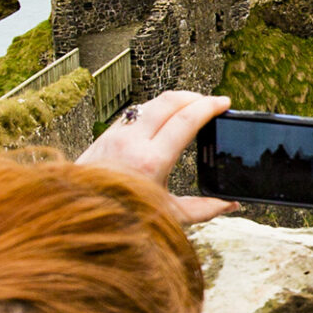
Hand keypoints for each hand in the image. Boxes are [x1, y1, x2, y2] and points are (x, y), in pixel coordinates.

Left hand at [75, 90, 239, 223]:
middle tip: (212, 102)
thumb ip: (203, 209)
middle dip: (196, 96)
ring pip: (152, 102)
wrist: (81, 211)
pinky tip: (165, 117)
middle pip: (170, 101)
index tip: (224, 101)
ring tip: (192, 107)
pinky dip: (156, 109)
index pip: (186, 119)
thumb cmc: (125, 216)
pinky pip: (136, 111)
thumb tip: (231, 204)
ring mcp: (117, 134)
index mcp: (151, 161)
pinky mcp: (107, 133)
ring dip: (176, 100)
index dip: (209, 106)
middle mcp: (132, 142)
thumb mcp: (168, 216)